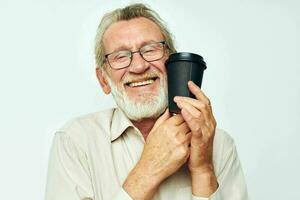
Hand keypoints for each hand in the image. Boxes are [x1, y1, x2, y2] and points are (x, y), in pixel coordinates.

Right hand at [139, 109, 191, 179]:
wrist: (151, 167)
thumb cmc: (151, 151)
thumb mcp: (153, 131)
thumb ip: (162, 119)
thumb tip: (168, 110)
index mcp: (167, 126)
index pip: (182, 114)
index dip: (184, 116)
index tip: (184, 118)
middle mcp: (175, 133)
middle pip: (189, 122)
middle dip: (189, 123)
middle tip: (187, 127)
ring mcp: (181, 142)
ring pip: (193, 132)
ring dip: (191, 133)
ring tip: (186, 136)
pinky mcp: (185, 152)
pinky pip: (192, 143)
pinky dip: (191, 143)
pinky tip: (187, 145)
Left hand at [174, 81, 217, 196]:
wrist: (200, 165)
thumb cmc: (195, 148)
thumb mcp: (193, 130)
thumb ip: (190, 119)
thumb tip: (181, 108)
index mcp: (208, 121)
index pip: (204, 102)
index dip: (197, 92)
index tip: (189, 84)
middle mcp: (210, 124)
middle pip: (202, 105)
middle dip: (189, 98)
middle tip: (177, 96)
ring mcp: (207, 131)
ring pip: (200, 112)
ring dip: (188, 105)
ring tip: (178, 101)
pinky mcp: (201, 138)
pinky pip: (196, 125)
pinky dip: (190, 117)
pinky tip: (182, 111)